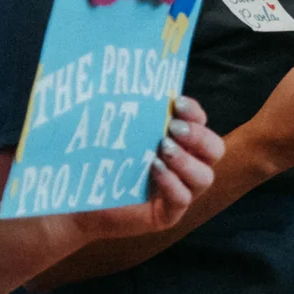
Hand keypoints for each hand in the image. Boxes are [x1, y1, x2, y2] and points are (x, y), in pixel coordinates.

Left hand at [33, 97, 223, 243]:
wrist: (77, 195)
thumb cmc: (99, 158)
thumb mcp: (120, 131)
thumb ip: (134, 112)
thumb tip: (133, 78)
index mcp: (180, 143)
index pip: (202, 123)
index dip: (195, 112)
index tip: (176, 102)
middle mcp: (186, 166)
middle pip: (215, 149)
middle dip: (199, 136)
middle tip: (173, 129)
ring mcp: (179, 192)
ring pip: (205, 177)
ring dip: (187, 161)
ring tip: (162, 149)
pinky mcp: (167, 214)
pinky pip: (182, 200)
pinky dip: (172, 183)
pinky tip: (154, 169)